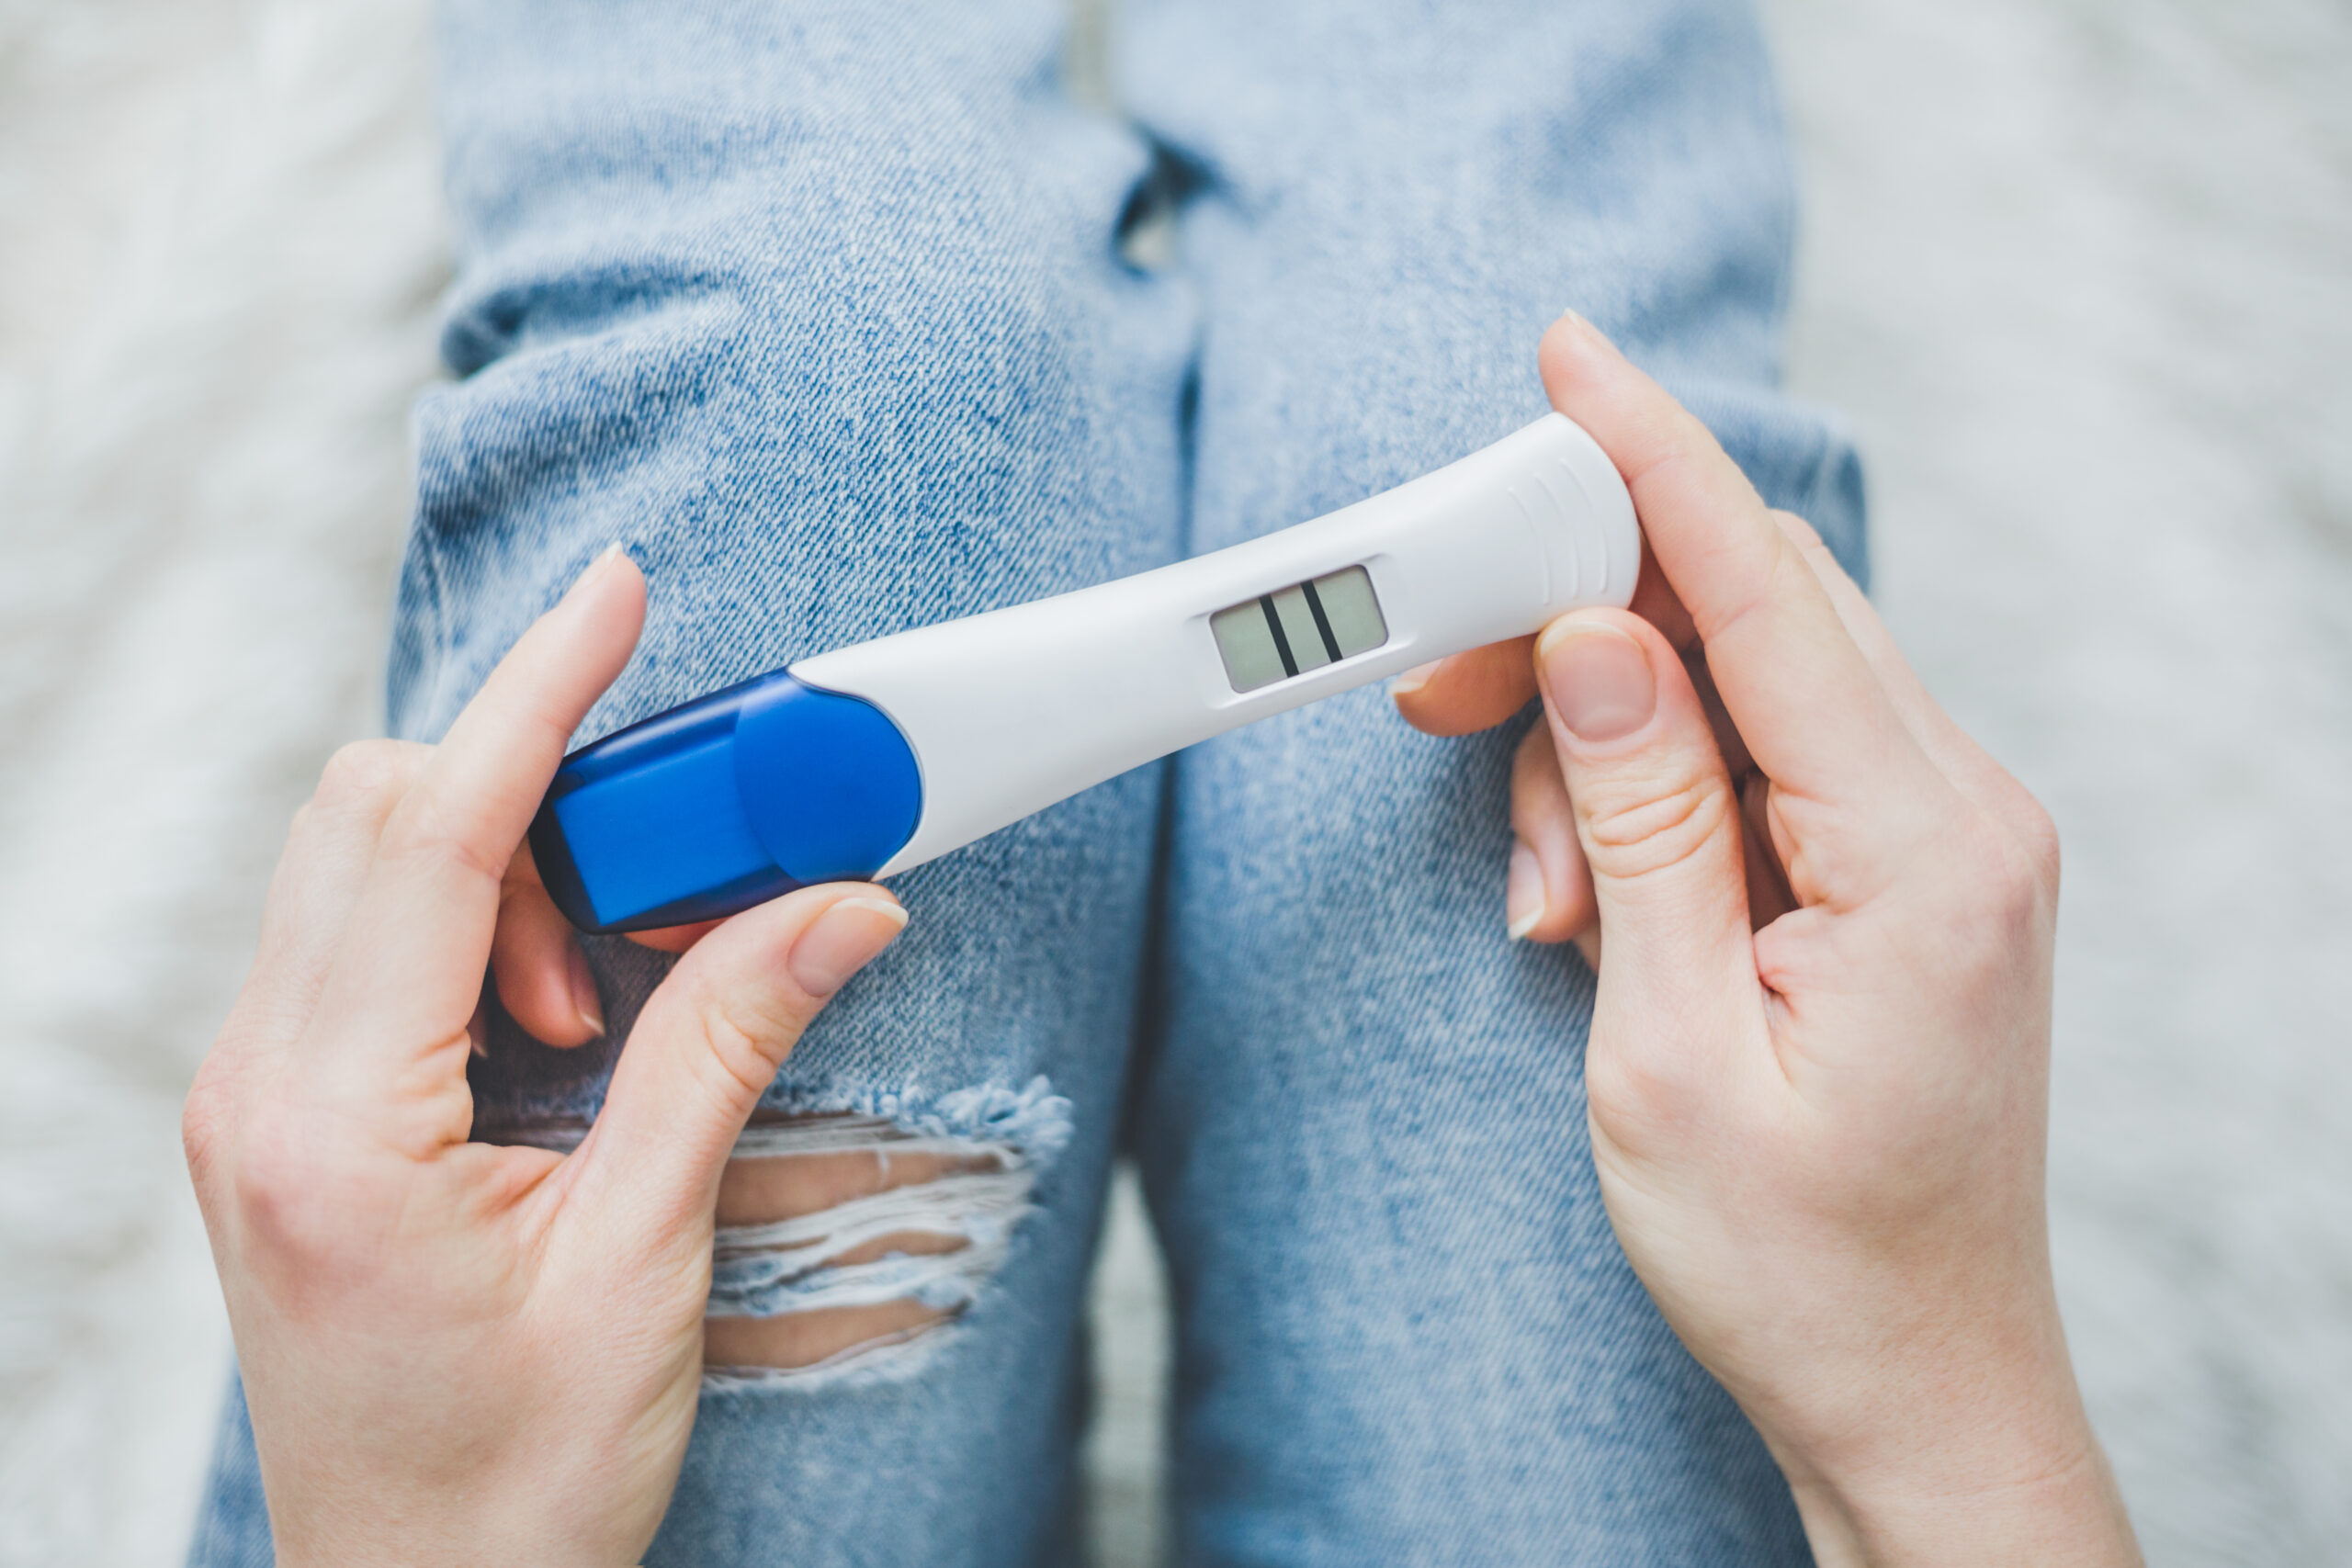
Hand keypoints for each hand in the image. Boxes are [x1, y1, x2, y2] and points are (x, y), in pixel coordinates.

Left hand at [182, 548, 909, 1567]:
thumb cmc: (517, 1480)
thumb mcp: (644, 1262)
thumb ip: (728, 1052)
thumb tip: (837, 901)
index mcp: (334, 1124)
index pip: (429, 836)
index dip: (535, 697)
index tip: (613, 597)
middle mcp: (260, 1088)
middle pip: (374, 814)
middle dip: (536, 788)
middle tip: (682, 858)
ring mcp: (254, 1099)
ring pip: (358, 862)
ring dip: (506, 862)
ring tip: (611, 992)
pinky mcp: (283, 1113)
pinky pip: (358, 937)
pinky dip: (471, 921)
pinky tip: (555, 1017)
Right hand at [1400, 317, 2138, 1565]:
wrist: (1911, 1385)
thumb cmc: (1797, 1259)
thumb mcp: (1665, 1048)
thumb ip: (1639, 823)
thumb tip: (1594, 638)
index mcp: (1924, 853)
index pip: (1764, 595)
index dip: (1650, 463)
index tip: (1566, 362)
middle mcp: (1963, 816)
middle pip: (1756, 611)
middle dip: (1581, 617)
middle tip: (1441, 682)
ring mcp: (1945, 840)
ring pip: (1746, 681)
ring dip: (1605, 740)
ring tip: (1542, 897)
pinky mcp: (1908, 869)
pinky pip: (1766, 758)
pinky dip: (1657, 791)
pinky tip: (1594, 897)